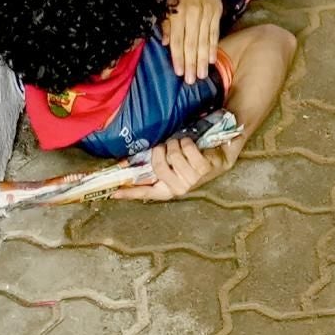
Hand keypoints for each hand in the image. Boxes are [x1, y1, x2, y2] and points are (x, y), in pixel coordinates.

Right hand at [109, 138, 226, 200]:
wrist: (221, 157)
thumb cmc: (193, 161)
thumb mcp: (175, 166)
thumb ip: (157, 167)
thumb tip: (130, 163)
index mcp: (169, 189)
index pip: (146, 193)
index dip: (129, 193)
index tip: (113, 193)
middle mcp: (180, 188)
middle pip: (158, 166)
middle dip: (160, 150)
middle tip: (165, 145)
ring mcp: (192, 179)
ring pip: (173, 155)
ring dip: (175, 143)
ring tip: (181, 144)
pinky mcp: (204, 168)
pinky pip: (186, 148)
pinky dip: (187, 141)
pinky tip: (191, 143)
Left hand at [163, 0, 222, 84]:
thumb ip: (166, 20)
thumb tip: (166, 42)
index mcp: (179, 11)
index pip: (178, 40)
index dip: (178, 58)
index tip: (180, 73)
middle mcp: (194, 13)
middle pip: (193, 43)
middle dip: (192, 64)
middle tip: (193, 81)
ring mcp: (207, 11)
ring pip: (205, 40)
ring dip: (203, 59)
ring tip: (203, 75)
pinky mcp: (216, 9)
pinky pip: (214, 31)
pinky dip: (213, 45)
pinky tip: (212, 58)